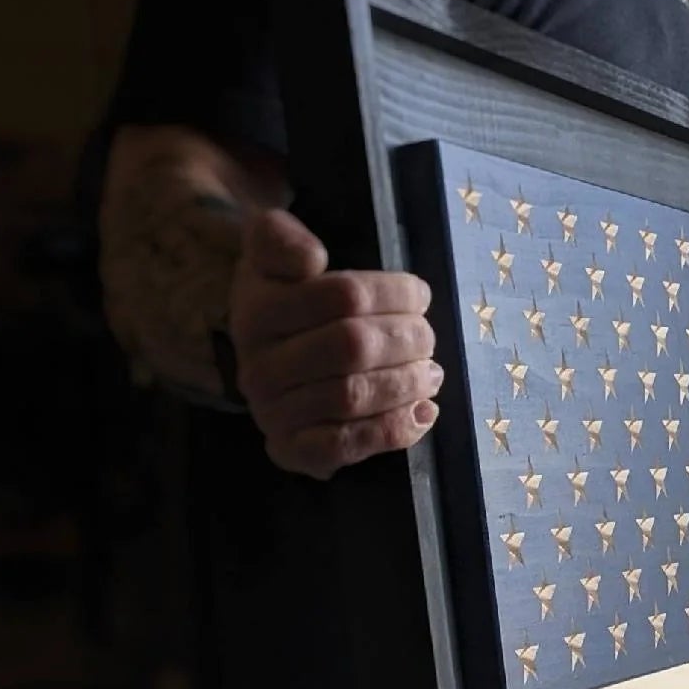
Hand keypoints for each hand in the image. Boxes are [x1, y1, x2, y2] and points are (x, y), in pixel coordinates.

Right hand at [230, 209, 441, 478]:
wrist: (266, 358)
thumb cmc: (285, 296)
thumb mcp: (272, 253)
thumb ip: (280, 238)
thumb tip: (309, 261)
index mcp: (257, 310)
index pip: (344, 297)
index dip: (396, 294)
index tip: (421, 295)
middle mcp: (257, 366)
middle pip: (353, 347)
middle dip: (408, 340)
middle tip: (429, 338)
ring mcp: (272, 413)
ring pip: (352, 397)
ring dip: (406, 384)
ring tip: (431, 373)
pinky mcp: (291, 450)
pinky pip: (345, 446)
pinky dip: (393, 430)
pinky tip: (424, 412)